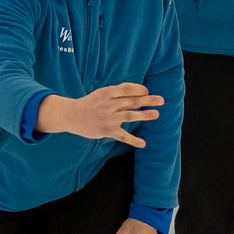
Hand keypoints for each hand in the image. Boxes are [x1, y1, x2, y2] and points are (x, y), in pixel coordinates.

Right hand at [38, 85, 162, 147]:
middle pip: (132, 101)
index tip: (146, 91)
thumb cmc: (89, 104)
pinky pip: (122, 136)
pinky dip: (133, 141)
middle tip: (162, 100)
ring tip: (156, 114)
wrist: (71, 115)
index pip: (127, 89)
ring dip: (144, 115)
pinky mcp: (107, 130)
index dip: (138, 89)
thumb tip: (138, 92)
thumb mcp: (101, 94)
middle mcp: (109, 104)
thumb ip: (117, 93)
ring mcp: (108, 118)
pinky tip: (143, 144)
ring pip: (130, 116)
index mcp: (107, 93)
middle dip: (148, 100)